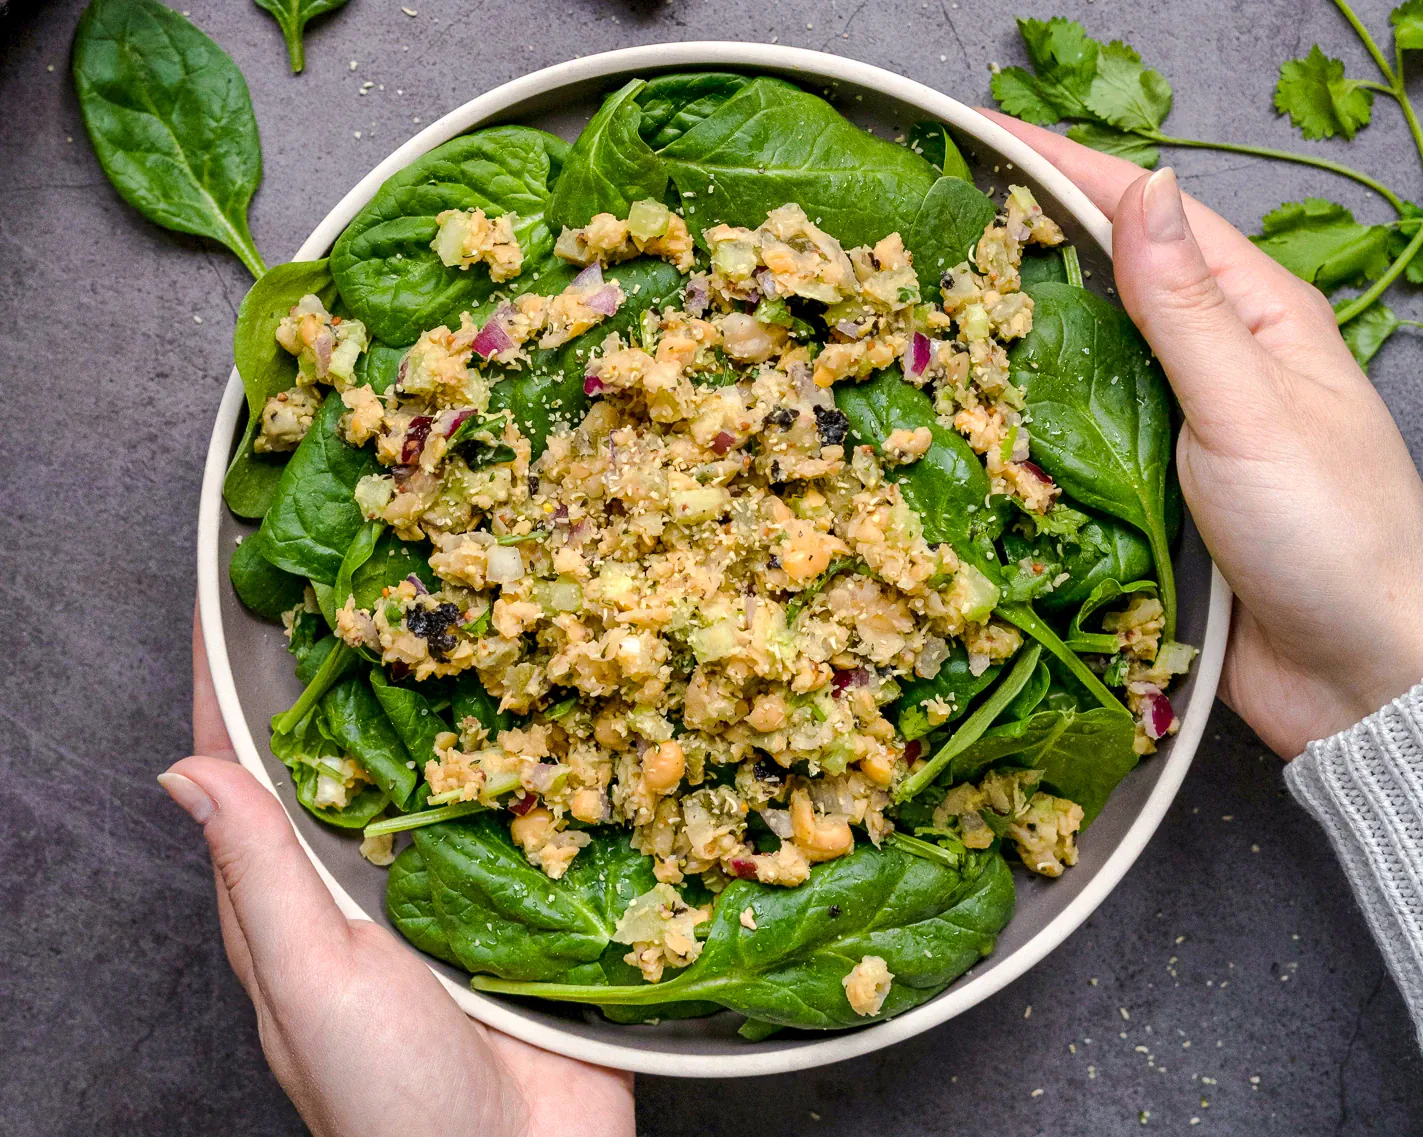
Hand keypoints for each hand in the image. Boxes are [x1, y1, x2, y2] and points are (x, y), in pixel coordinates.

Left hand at [160, 611, 633, 1136]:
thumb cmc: (393, 1102)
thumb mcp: (312, 982)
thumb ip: (258, 880)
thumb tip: (184, 772)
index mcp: (291, 903)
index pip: (242, 771)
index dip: (232, 682)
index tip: (236, 588)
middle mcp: (364, 884)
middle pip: (345, 753)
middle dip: (350, 666)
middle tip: (370, 568)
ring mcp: (448, 888)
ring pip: (437, 769)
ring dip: (446, 696)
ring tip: (460, 607)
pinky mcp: (527, 900)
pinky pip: (524, 810)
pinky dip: (531, 752)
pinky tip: (553, 697)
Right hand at [986, 112, 1422, 755]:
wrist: (1354, 674)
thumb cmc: (1327, 535)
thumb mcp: (1250, 408)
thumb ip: (1186, 307)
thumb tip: (1143, 184)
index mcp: (1256, 314)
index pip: (1150, 216)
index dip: (1068, 169)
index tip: (984, 137)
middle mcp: (1215, 358)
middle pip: (1112, 276)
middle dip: (1032, 238)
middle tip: (940, 219)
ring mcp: (1180, 423)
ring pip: (1088, 353)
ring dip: (1022, 323)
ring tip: (941, 298)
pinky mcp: (1151, 488)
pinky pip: (1080, 431)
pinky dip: (1029, 410)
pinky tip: (981, 404)